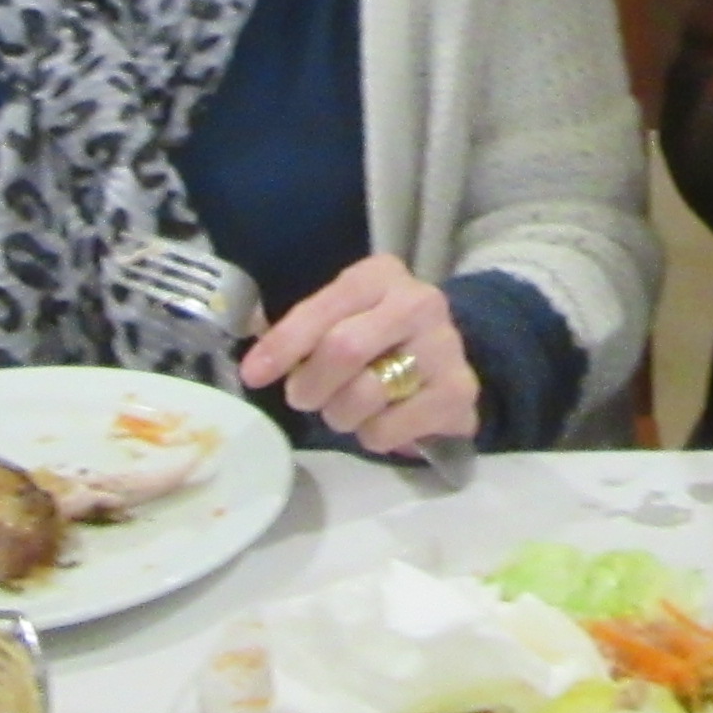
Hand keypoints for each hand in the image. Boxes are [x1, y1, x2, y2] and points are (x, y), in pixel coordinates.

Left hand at [245, 254, 478, 454]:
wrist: (444, 364)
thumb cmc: (376, 339)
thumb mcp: (340, 318)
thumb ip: (299, 331)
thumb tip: (254, 360)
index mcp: (381, 275)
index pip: (325, 307)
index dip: (285, 344)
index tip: (254, 375)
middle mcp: (419, 302)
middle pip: (344, 349)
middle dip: (310, 384)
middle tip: (302, 398)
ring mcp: (444, 347)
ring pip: (364, 394)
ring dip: (338, 415)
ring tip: (345, 410)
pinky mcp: (458, 393)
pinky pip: (388, 429)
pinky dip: (370, 436)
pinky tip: (381, 421)